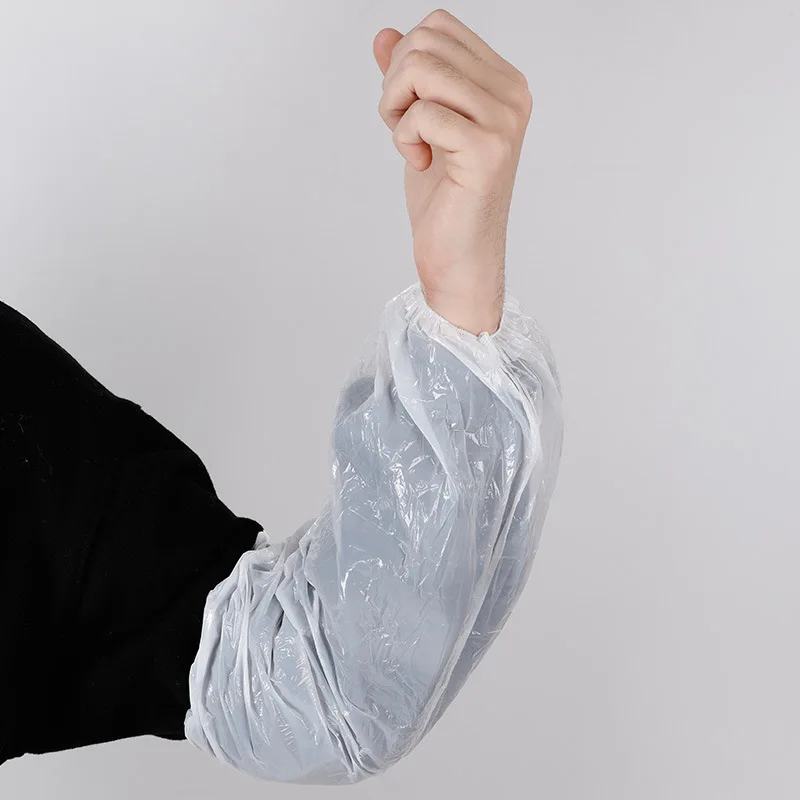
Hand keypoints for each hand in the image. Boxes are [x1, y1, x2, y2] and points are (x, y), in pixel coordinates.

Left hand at [373, 9, 531, 334]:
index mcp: (503, 82)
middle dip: (394, 83)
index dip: (404, 62)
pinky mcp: (487, 148)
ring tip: (412, 143)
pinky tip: (421, 163)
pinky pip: (422, 113)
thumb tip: (384, 34)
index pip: (438, 26)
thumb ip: (407, 80)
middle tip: (405, 129)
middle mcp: (512, 94)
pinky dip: (405, 138)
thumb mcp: (419, 126)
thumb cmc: (445, 197)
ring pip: (420, 68)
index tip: (410, 109)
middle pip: (426, 40)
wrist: (458, 254)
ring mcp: (503, 120)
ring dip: (396, 107)